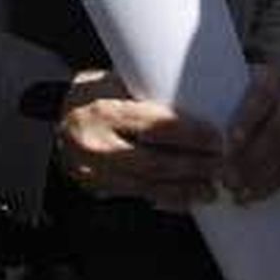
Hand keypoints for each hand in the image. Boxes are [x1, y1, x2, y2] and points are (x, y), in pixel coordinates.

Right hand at [56, 69, 222, 211]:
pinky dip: (166, 198)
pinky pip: (137, 196)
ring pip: (148, 186)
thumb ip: (146, 90)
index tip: (216, 137)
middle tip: (222, 164)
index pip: (154, 126)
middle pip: (154, 162)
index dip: (189, 134)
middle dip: (193, 166)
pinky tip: (186, 197)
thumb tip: (196, 94)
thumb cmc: (90, 95)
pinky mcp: (97, 188)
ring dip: (184, 189)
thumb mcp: (112, 81)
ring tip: (211, 187)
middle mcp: (95, 145)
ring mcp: (94, 172)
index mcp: (101, 111)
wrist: (57, 120)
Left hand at [223, 64, 279, 204]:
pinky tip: (251, 196)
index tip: (230, 140)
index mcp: (272, 77)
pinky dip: (271, 185)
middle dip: (251, 157)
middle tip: (226, 177)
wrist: (272, 92)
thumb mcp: (227, 82)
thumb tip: (175, 109)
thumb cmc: (237, 90)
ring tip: (235, 191)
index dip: (247, 119)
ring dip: (260, 176)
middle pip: (276, 130)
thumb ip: (210, 93)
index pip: (262, 96)